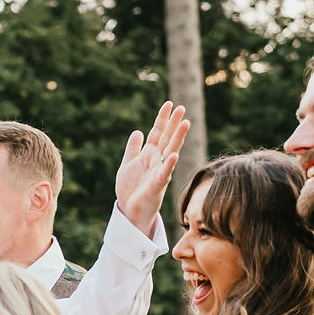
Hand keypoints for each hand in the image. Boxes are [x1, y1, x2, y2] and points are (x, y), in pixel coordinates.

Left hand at [113, 102, 190, 234]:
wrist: (130, 210)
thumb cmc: (131, 189)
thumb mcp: (128, 164)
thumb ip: (133, 149)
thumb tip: (138, 131)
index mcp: (149, 154)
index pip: (157, 132)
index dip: (162, 119)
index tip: (169, 104)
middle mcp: (157, 160)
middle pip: (167, 138)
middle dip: (174, 123)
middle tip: (182, 108)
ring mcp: (159, 171)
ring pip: (170, 151)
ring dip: (177, 138)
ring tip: (185, 124)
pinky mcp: (158, 184)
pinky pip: (164, 173)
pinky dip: (168, 164)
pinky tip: (173, 155)